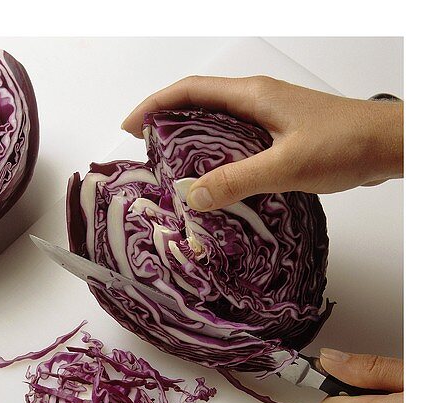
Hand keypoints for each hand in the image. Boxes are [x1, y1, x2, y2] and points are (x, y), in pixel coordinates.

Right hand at [122, 76, 402, 210]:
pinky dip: (220, 160)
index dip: (155, 107)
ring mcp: (271, 118)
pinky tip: (218, 186)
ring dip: (194, 146)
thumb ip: (236, 181)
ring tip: (173, 174)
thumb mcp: (284, 166)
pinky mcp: (283, 137)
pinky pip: (240, 143)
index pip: (190, 91)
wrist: (386, 146)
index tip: (130, 127)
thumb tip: (192, 196)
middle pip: (200, 106)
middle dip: (168, 126)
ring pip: (220, 126)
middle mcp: (258, 101)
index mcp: (252, 96)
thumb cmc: (343, 145)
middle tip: (146, 155)